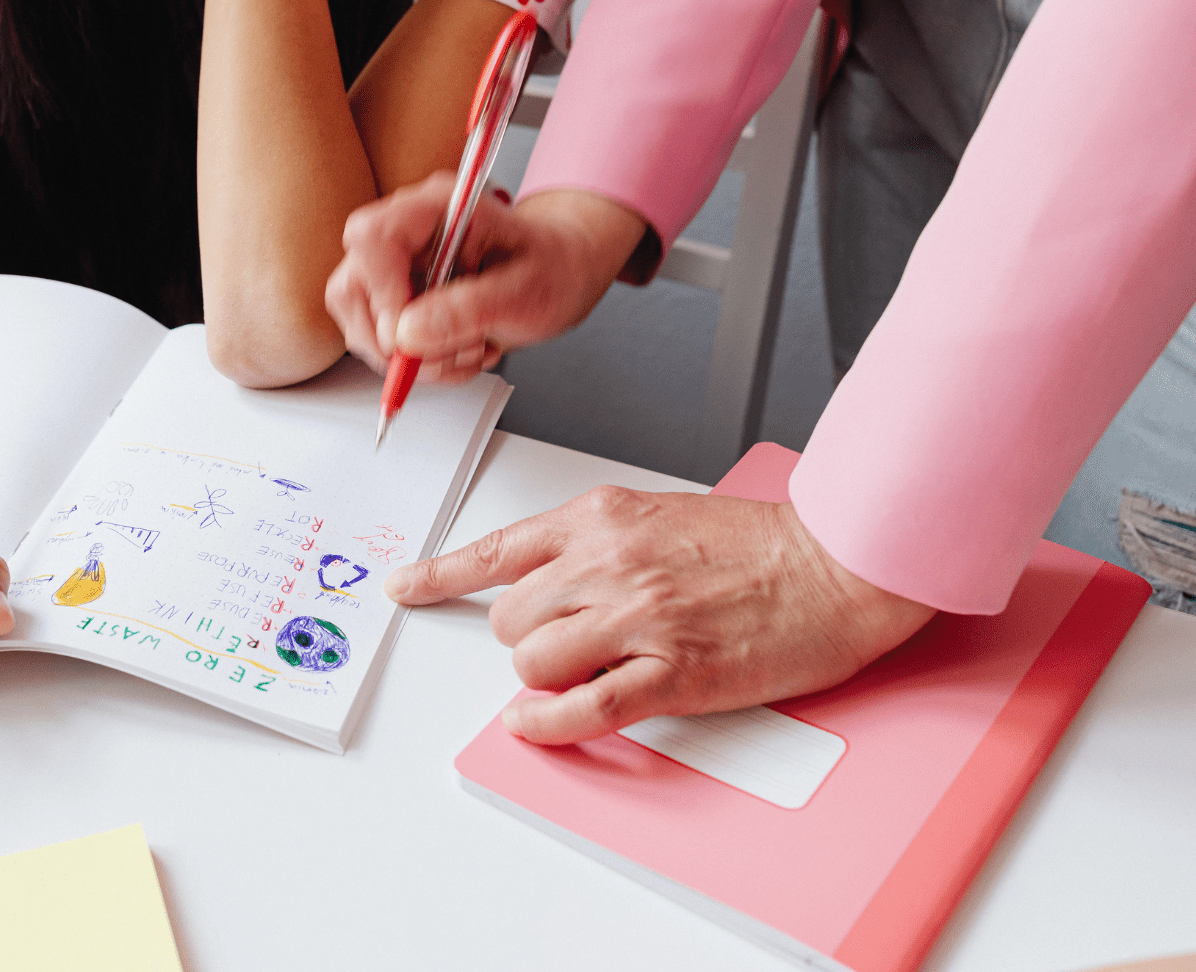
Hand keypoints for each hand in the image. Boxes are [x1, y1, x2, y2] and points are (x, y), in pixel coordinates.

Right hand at [326, 177, 647, 383]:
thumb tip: (408, 334)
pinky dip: (419, 362)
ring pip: (361, 321)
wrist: (563, 271)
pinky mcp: (398, 298)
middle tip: (441, 354)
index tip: (407, 333)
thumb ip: (468, 309)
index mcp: (439, 208)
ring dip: (412, 356)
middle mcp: (409, 232)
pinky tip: (458, 350)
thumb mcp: (526, 290)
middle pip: (352, 285)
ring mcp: (399, 267)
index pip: (373, 237)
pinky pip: (381, 340)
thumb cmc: (553, 265)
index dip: (381, 292)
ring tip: (466, 350)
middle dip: (392, 337)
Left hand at [384, 487, 935, 743]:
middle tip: (566, 642)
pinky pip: (581, 710)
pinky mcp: (672, 673)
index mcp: (601, 518)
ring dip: (545, 678)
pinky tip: (541, 724)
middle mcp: (608, 564)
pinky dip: (549, 725)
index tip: (406, 587)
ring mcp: (638, 619)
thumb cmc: (757, 543)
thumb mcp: (656, 515)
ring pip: (533, 662)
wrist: (835, 563)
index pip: (497, 550)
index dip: (441, 575)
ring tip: (588, 670)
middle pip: (509, 619)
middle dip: (525, 638)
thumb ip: (594, 544)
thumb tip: (546, 586)